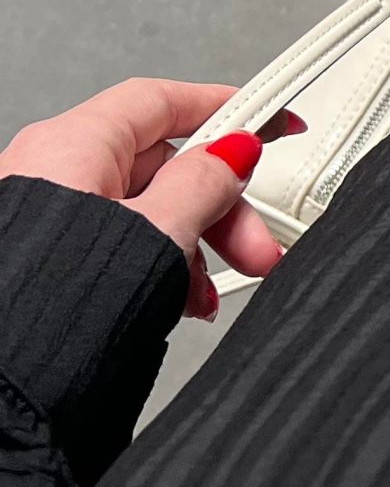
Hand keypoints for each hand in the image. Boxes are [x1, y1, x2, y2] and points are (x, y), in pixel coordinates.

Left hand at [0, 78, 288, 321]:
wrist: (5, 383)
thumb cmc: (53, 307)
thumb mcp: (159, 234)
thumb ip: (203, 185)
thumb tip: (231, 155)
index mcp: (73, 144)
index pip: (162, 103)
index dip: (223, 109)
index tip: (267, 124)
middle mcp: (50, 169)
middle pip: (159, 165)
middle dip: (218, 208)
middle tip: (255, 246)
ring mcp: (47, 215)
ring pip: (142, 209)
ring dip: (190, 245)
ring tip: (208, 292)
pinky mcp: (47, 257)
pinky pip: (117, 241)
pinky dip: (154, 264)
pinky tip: (176, 300)